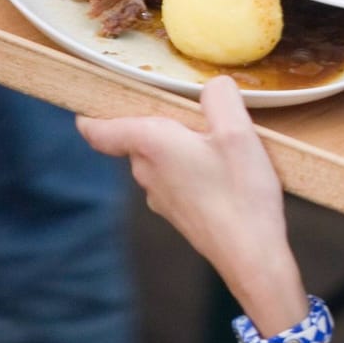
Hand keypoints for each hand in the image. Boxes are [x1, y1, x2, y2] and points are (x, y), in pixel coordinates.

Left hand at [78, 78, 305, 329]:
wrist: (251, 256)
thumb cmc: (241, 194)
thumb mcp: (238, 131)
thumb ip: (220, 97)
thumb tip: (214, 86)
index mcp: (151, 145)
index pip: (98, 130)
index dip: (92, 115)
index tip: (92, 103)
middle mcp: (146, 172)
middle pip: (137, 138)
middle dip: (160, 123)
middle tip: (197, 114)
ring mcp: (160, 197)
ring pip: (158, 161)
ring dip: (180, 148)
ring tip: (220, 145)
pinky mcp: (179, 214)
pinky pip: (176, 181)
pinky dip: (193, 171)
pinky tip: (226, 175)